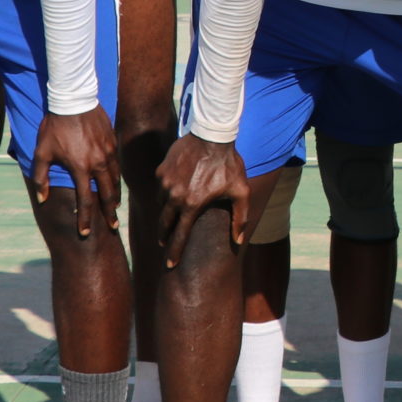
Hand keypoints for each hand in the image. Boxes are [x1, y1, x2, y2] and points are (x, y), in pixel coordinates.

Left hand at [32, 107, 119, 237]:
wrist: (73, 99)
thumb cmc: (54, 126)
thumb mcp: (42, 152)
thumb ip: (41, 178)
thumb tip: (42, 199)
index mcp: (81, 168)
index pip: (86, 200)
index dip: (85, 219)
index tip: (85, 233)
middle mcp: (98, 163)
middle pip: (108, 194)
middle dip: (110, 212)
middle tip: (113, 226)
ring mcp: (109, 152)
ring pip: (116, 179)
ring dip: (116, 195)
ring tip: (115, 206)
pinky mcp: (113, 142)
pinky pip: (117, 164)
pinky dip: (116, 176)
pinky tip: (114, 182)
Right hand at [154, 134, 249, 265]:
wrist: (213, 135)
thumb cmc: (229, 165)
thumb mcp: (241, 192)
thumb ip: (240, 218)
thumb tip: (237, 240)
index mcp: (191, 205)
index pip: (178, 236)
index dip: (174, 253)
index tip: (169, 265)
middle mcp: (173, 196)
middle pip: (163, 223)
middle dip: (164, 236)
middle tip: (164, 244)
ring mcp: (164, 182)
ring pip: (160, 204)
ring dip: (165, 212)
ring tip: (171, 216)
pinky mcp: (161, 170)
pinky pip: (160, 187)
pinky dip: (165, 192)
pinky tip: (173, 192)